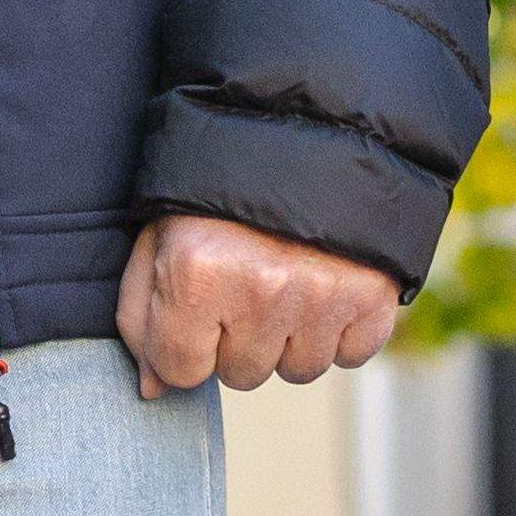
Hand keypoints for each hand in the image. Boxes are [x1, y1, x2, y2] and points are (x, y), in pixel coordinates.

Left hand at [122, 211, 400, 396]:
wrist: (305, 127)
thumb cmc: (215, 186)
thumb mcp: (159, 234)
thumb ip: (142, 315)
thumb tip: (153, 388)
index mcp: (196, 271)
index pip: (181, 369)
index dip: (183, 342)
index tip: (195, 302)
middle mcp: (261, 289)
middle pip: (241, 375)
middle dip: (236, 338)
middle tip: (242, 278)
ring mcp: (323, 295)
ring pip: (298, 371)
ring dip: (289, 336)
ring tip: (284, 275)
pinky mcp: (374, 296)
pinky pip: (351, 355)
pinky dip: (340, 329)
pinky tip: (325, 282)